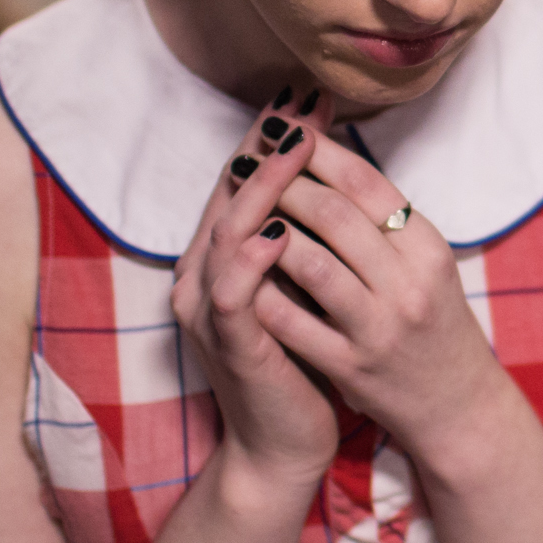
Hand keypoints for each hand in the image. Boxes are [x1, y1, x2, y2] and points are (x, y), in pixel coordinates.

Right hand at [171, 95, 343, 488]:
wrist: (284, 444)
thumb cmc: (302, 364)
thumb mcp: (304, 289)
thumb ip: (305, 239)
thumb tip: (336, 178)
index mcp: (223, 260)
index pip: (242, 182)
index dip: (273, 139)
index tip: (308, 97)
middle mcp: (206, 277)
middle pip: (229, 195)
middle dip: (268, 147)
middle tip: (302, 105)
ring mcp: (210, 311)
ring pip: (225, 234)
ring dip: (260, 189)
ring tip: (294, 148)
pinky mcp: (227, 345)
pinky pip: (232, 295)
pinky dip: (250, 260)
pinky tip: (278, 233)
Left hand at [250, 127, 509, 468]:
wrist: (457, 407)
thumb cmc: (433, 324)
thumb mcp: (427, 265)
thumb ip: (385, 220)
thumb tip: (328, 155)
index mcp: (430, 250)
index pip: (369, 183)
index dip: (319, 150)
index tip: (283, 131)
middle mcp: (410, 286)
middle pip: (335, 215)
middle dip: (283, 181)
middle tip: (248, 160)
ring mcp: (379, 329)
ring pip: (312, 264)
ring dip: (268, 230)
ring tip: (240, 210)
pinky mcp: (351, 368)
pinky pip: (293, 322)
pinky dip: (262, 292)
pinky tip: (240, 271)